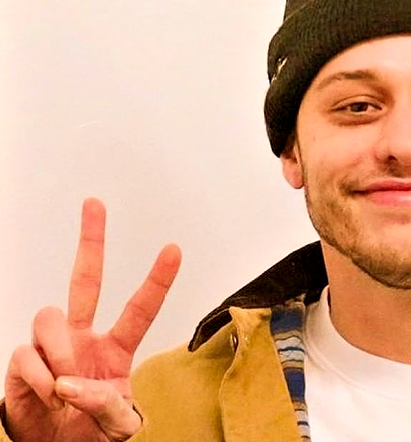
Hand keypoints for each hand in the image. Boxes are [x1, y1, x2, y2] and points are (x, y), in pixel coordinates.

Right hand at [3, 198, 180, 441]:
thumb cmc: (90, 431)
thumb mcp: (117, 424)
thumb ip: (106, 405)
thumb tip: (73, 385)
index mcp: (116, 348)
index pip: (140, 309)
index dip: (157, 279)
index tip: (174, 249)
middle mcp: (83, 337)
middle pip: (85, 280)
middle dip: (91, 241)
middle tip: (95, 203)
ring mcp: (52, 346)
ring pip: (49, 315)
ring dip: (61, 352)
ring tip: (65, 387)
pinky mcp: (24, 362)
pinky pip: (26, 354)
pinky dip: (39, 377)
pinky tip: (48, 394)